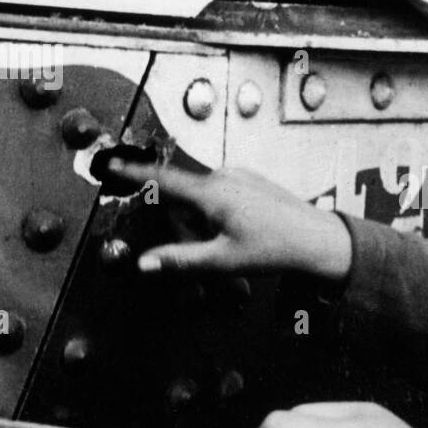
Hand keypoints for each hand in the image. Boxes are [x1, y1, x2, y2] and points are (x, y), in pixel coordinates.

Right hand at [106, 161, 352, 279]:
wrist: (317, 238)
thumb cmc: (273, 249)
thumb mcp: (223, 261)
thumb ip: (180, 261)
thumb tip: (144, 263)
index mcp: (212, 193)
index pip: (163, 179)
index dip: (133, 173)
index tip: (109, 163)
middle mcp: (223, 176)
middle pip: (182, 198)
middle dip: (184, 225)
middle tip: (206, 251)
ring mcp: (238, 175)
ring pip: (201, 198)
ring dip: (202, 222)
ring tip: (230, 243)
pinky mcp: (249, 179)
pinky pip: (219, 194)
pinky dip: (217, 214)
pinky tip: (242, 232)